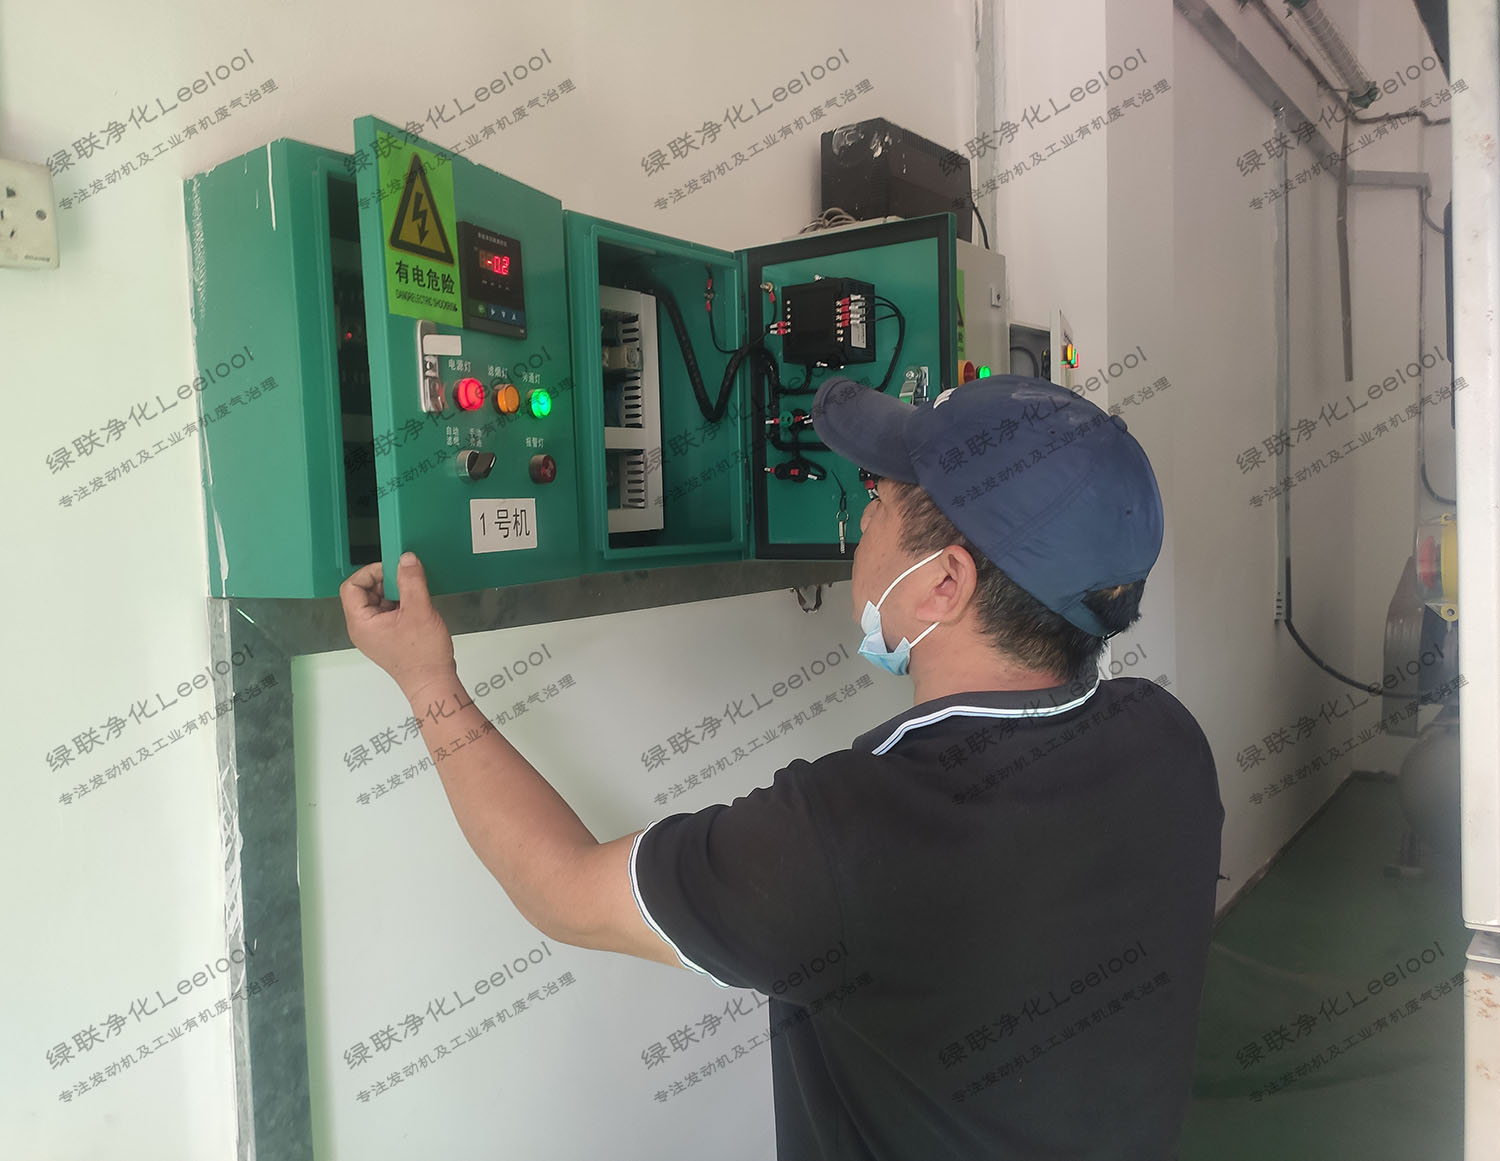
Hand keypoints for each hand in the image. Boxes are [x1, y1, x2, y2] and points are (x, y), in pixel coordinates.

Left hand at [339, 552, 456, 694]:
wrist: (433, 682)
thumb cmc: (422, 656)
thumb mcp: (419, 611)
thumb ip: (411, 581)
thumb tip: (406, 559)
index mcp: (361, 623)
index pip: (352, 587)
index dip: (370, 573)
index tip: (392, 568)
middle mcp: (363, 629)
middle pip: (364, 592)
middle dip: (385, 582)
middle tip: (406, 580)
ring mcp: (375, 634)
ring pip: (378, 601)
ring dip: (395, 592)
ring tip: (414, 595)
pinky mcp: (388, 636)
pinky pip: (388, 612)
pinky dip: (401, 604)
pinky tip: (417, 606)